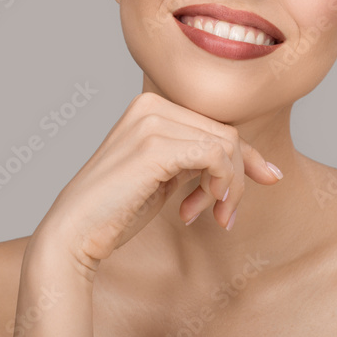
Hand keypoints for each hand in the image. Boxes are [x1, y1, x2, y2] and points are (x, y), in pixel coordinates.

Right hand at [30, 92, 282, 276]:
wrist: (75, 230)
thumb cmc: (118, 208)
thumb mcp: (167, 175)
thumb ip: (199, 159)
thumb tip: (260, 164)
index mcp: (150, 106)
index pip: (216, 126)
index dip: (244, 159)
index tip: (261, 183)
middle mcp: (150, 106)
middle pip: (226, 135)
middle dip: (236, 179)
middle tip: (223, 216)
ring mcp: (151, 123)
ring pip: (227, 145)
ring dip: (230, 187)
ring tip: (214, 217)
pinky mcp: (154, 147)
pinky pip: (216, 156)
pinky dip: (223, 184)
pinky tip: (207, 209)